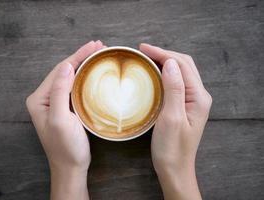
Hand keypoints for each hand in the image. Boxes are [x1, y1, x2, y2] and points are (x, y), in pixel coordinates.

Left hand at [26, 40, 103, 199]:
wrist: (71, 166)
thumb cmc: (65, 147)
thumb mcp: (60, 119)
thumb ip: (60, 92)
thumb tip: (66, 66)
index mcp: (39, 99)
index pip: (59, 71)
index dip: (77, 56)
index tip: (93, 46)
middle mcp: (45, 98)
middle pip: (64, 72)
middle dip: (81, 57)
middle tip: (99, 46)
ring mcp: (55, 103)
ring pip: (70, 78)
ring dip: (83, 65)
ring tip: (98, 54)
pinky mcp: (65, 108)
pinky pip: (75, 88)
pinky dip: (85, 78)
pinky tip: (93, 72)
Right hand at [140, 44, 211, 199]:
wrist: (174, 168)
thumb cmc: (171, 148)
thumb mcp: (171, 118)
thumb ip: (174, 89)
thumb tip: (170, 62)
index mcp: (198, 97)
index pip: (182, 65)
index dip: (163, 53)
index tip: (143, 48)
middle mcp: (198, 96)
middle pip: (183, 65)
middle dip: (164, 54)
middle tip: (142, 51)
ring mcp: (192, 101)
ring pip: (180, 73)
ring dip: (164, 62)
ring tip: (146, 58)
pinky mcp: (184, 106)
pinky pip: (175, 83)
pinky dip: (164, 74)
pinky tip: (153, 74)